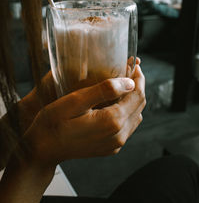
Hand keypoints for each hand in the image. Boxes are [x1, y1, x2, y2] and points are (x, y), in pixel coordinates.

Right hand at [23, 63, 145, 166]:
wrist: (43, 149)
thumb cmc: (54, 122)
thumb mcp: (75, 101)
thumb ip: (104, 91)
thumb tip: (129, 83)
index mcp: (112, 121)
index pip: (137, 95)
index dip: (138, 78)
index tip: (135, 65)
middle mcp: (118, 135)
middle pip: (139, 105)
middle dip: (137, 86)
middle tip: (130, 71)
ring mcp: (115, 144)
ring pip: (136, 116)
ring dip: (133, 99)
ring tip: (124, 84)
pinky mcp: (110, 148)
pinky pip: (128, 127)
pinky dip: (128, 112)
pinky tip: (117, 103)